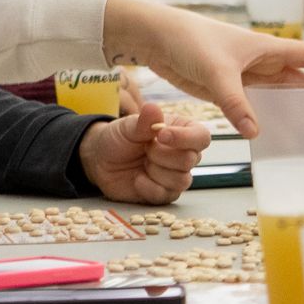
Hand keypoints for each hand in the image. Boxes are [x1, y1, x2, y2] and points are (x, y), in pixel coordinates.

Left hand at [78, 103, 210, 203]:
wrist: (102, 161)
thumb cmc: (119, 138)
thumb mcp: (128, 126)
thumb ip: (143, 121)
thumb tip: (153, 108)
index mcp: (183, 131)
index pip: (201, 137)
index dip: (185, 138)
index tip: (161, 135)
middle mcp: (185, 154)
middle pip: (190, 160)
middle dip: (161, 154)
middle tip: (145, 148)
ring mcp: (177, 176)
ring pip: (181, 180)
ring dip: (155, 171)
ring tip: (142, 163)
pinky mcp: (166, 193)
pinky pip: (166, 194)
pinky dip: (147, 186)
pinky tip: (137, 178)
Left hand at [103, 0, 303, 138]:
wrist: (157, 38)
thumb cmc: (190, 40)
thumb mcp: (216, 71)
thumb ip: (236, 102)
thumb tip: (256, 132)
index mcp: (269, 49)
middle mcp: (264, 64)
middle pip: (301, 87)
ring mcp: (247, 79)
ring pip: (280, 101)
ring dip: (294, 121)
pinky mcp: (229, 92)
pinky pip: (254, 111)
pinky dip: (265, 126)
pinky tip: (269, 142)